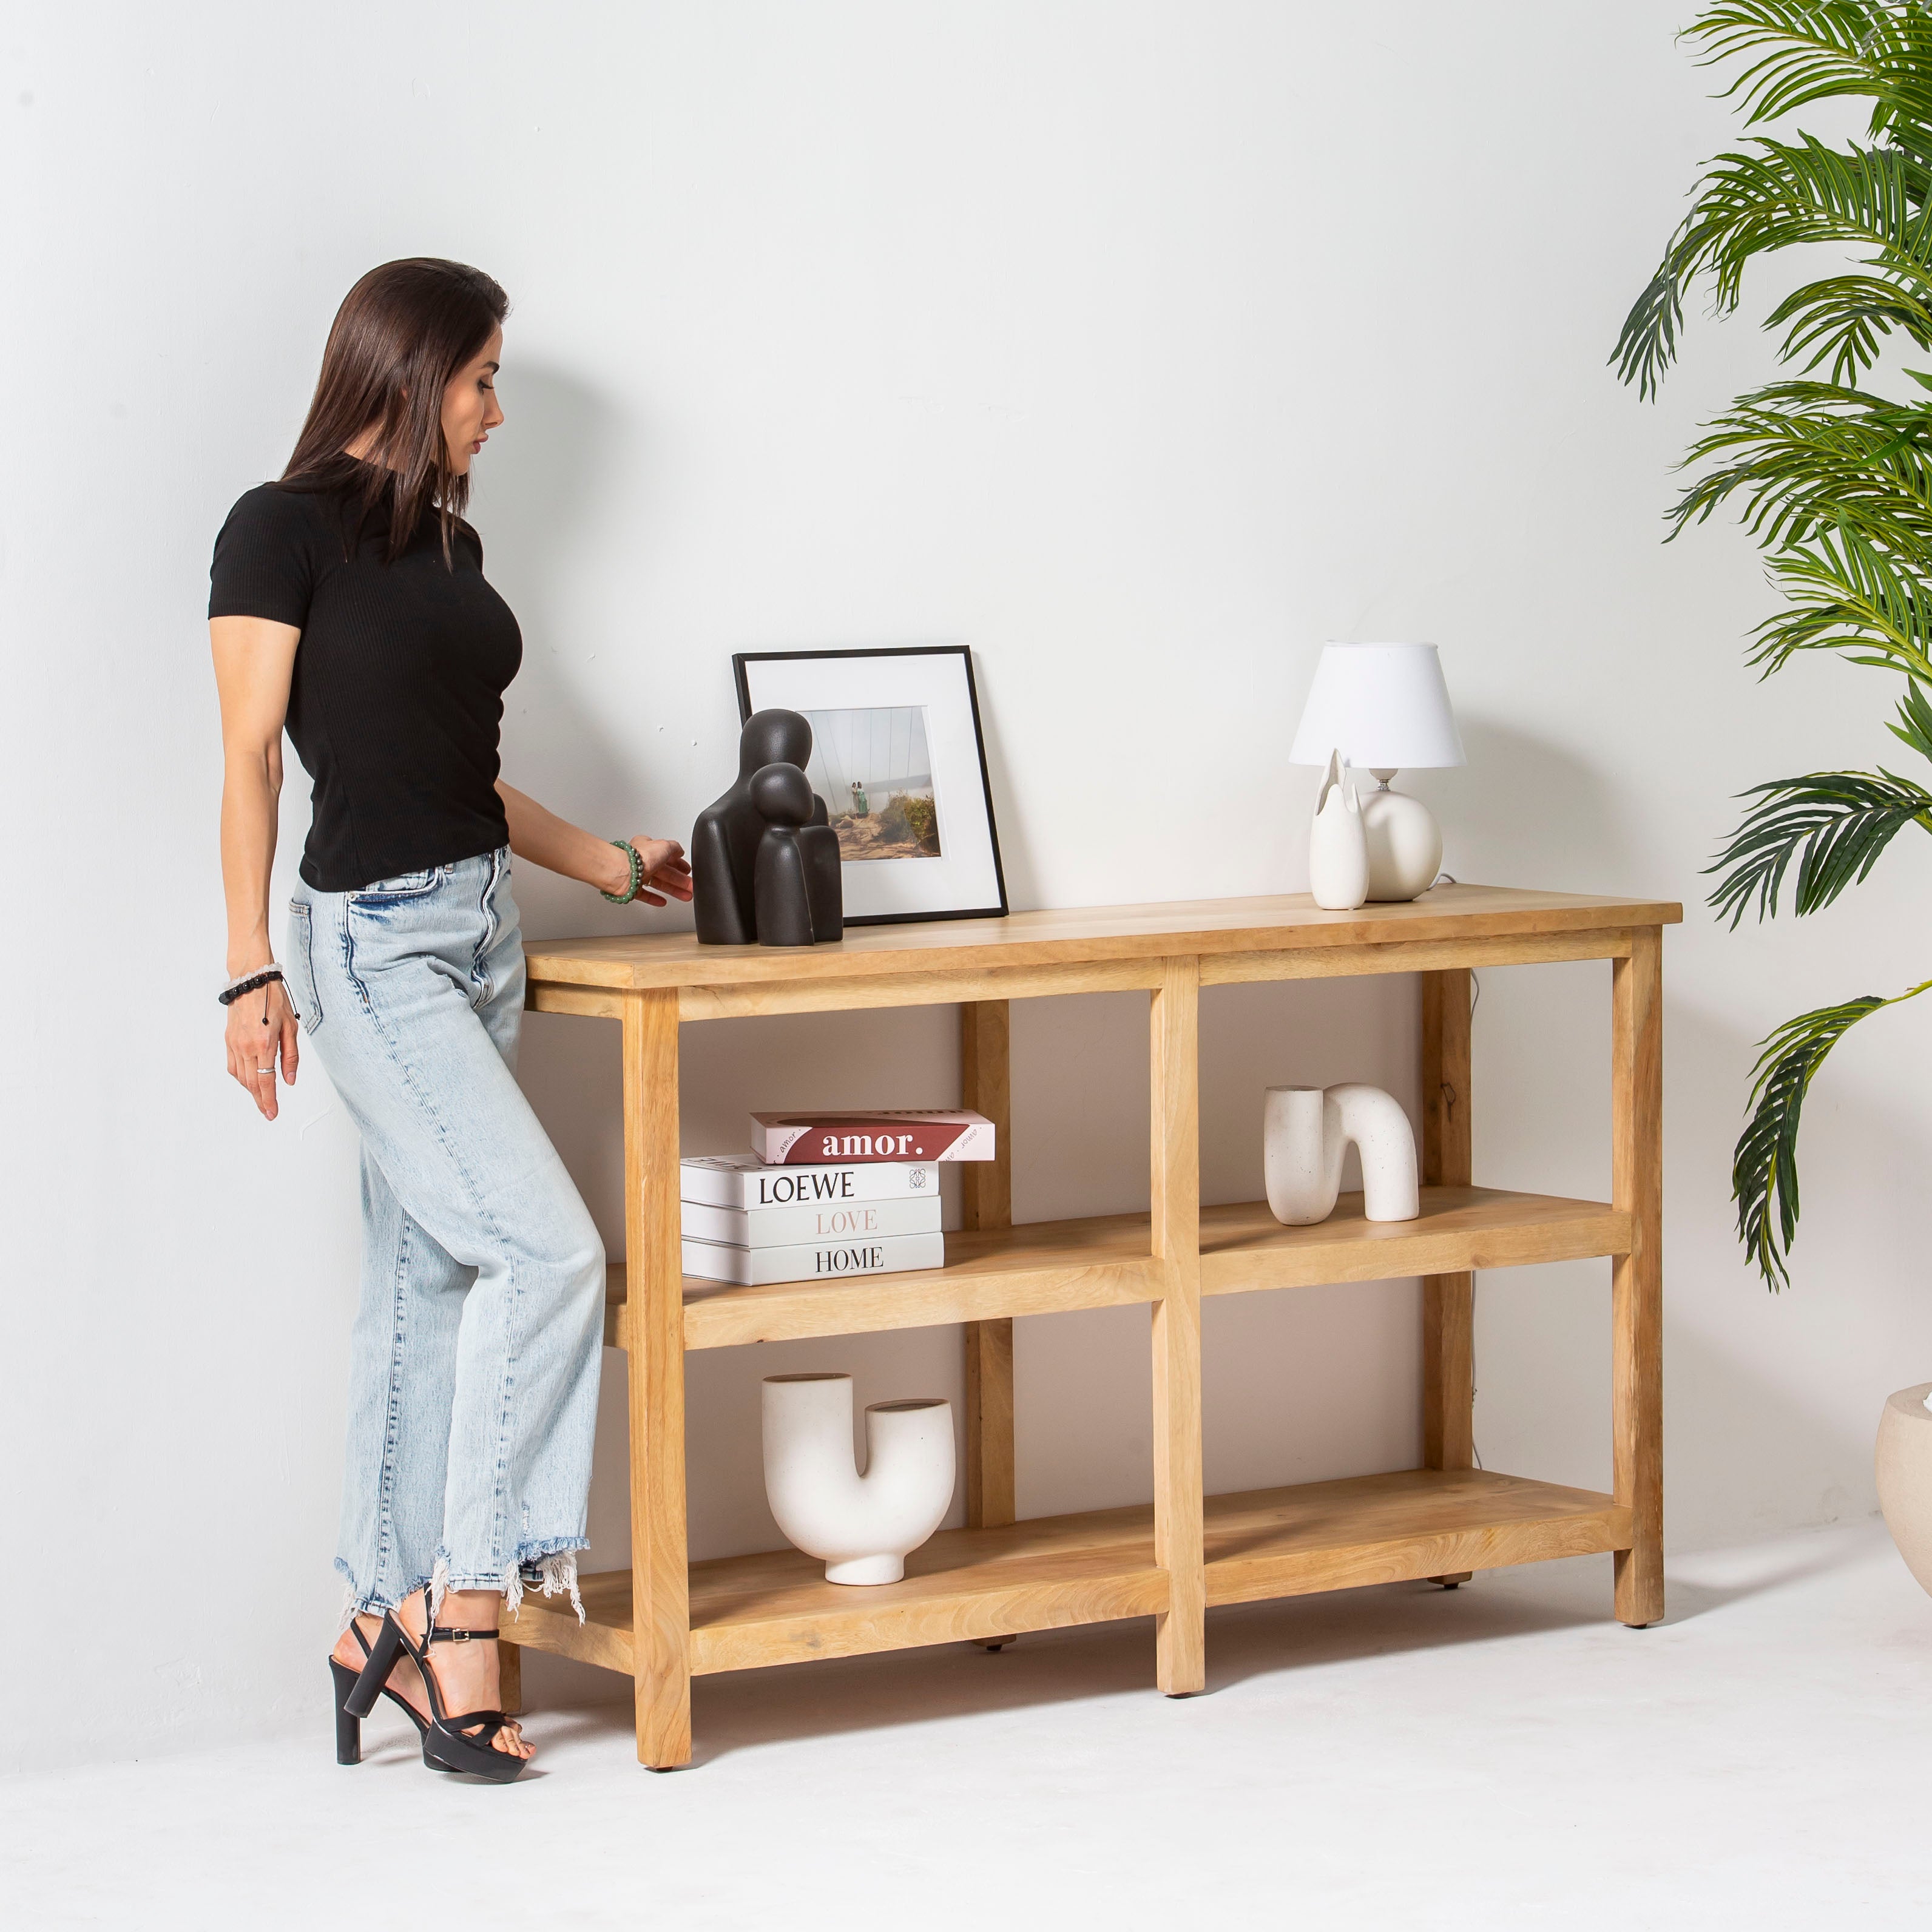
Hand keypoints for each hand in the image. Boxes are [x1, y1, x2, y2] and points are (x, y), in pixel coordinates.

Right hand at [225, 977, 299, 1120]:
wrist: (251, 980)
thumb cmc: (274, 999)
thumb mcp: (291, 1027)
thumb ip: (290, 1056)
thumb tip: (289, 1080)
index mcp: (264, 1045)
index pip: (266, 1081)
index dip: (269, 1100)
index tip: (272, 1113)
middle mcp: (246, 1047)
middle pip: (252, 1083)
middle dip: (260, 1100)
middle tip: (267, 1112)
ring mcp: (234, 1044)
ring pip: (240, 1076)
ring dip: (250, 1090)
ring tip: (261, 1097)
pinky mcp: (228, 1040)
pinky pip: (232, 1065)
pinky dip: (240, 1077)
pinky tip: (249, 1080)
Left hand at [618, 836, 692, 906]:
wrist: (622, 872)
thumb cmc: (640, 857)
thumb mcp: (664, 845)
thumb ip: (675, 847)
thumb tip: (679, 850)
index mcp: (649, 848)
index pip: (667, 856)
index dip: (679, 863)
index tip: (687, 870)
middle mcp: (642, 861)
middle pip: (665, 872)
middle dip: (680, 880)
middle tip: (691, 886)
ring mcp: (637, 875)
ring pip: (659, 884)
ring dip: (674, 890)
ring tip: (686, 896)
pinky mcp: (632, 889)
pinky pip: (645, 894)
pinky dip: (655, 898)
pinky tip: (663, 901)